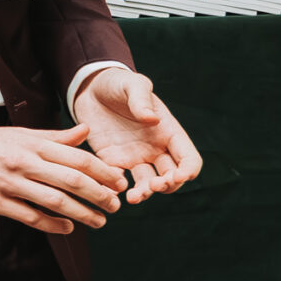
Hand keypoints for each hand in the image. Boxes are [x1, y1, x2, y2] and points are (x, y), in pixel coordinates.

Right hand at [0, 124, 126, 234]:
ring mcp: (10, 183)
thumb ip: (55, 136)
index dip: (103, 172)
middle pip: (72, 181)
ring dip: (82, 214)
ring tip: (99, 221)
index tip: (120, 182)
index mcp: (33, 143)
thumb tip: (85, 131)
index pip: (78, 158)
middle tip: (115, 205)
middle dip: (100, 195)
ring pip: (55, 201)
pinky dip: (53, 225)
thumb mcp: (22, 133)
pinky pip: (31, 217)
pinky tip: (68, 228)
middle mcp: (24, 162)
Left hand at [72, 68, 200, 204]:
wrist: (90, 89)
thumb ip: (141, 99)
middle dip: (167, 186)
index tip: (179, 176)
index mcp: (169, 133)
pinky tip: (109, 192)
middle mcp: (156, 149)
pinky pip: (118, 181)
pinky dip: (116, 190)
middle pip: (171, 177)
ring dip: (144, 193)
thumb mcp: (133, 84)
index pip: (189, 159)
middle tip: (153, 185)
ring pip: (147, 184)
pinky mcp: (112, 161)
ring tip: (133, 197)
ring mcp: (135, 157)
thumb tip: (152, 119)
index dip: (188, 171)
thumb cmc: (118, 84)